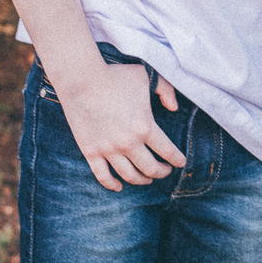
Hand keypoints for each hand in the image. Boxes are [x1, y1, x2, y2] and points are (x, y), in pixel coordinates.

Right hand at [59, 64, 185, 191]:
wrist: (81, 79)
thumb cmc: (115, 76)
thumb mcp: (146, 77)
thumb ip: (166, 90)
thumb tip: (174, 108)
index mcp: (145, 127)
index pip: (168, 152)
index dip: (178, 160)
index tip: (181, 162)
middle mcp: (129, 143)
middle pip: (151, 169)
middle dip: (162, 173)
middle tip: (165, 170)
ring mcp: (108, 149)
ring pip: (129, 176)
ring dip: (141, 180)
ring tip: (146, 178)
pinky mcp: (90, 151)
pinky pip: (103, 176)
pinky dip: (112, 185)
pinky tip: (119, 187)